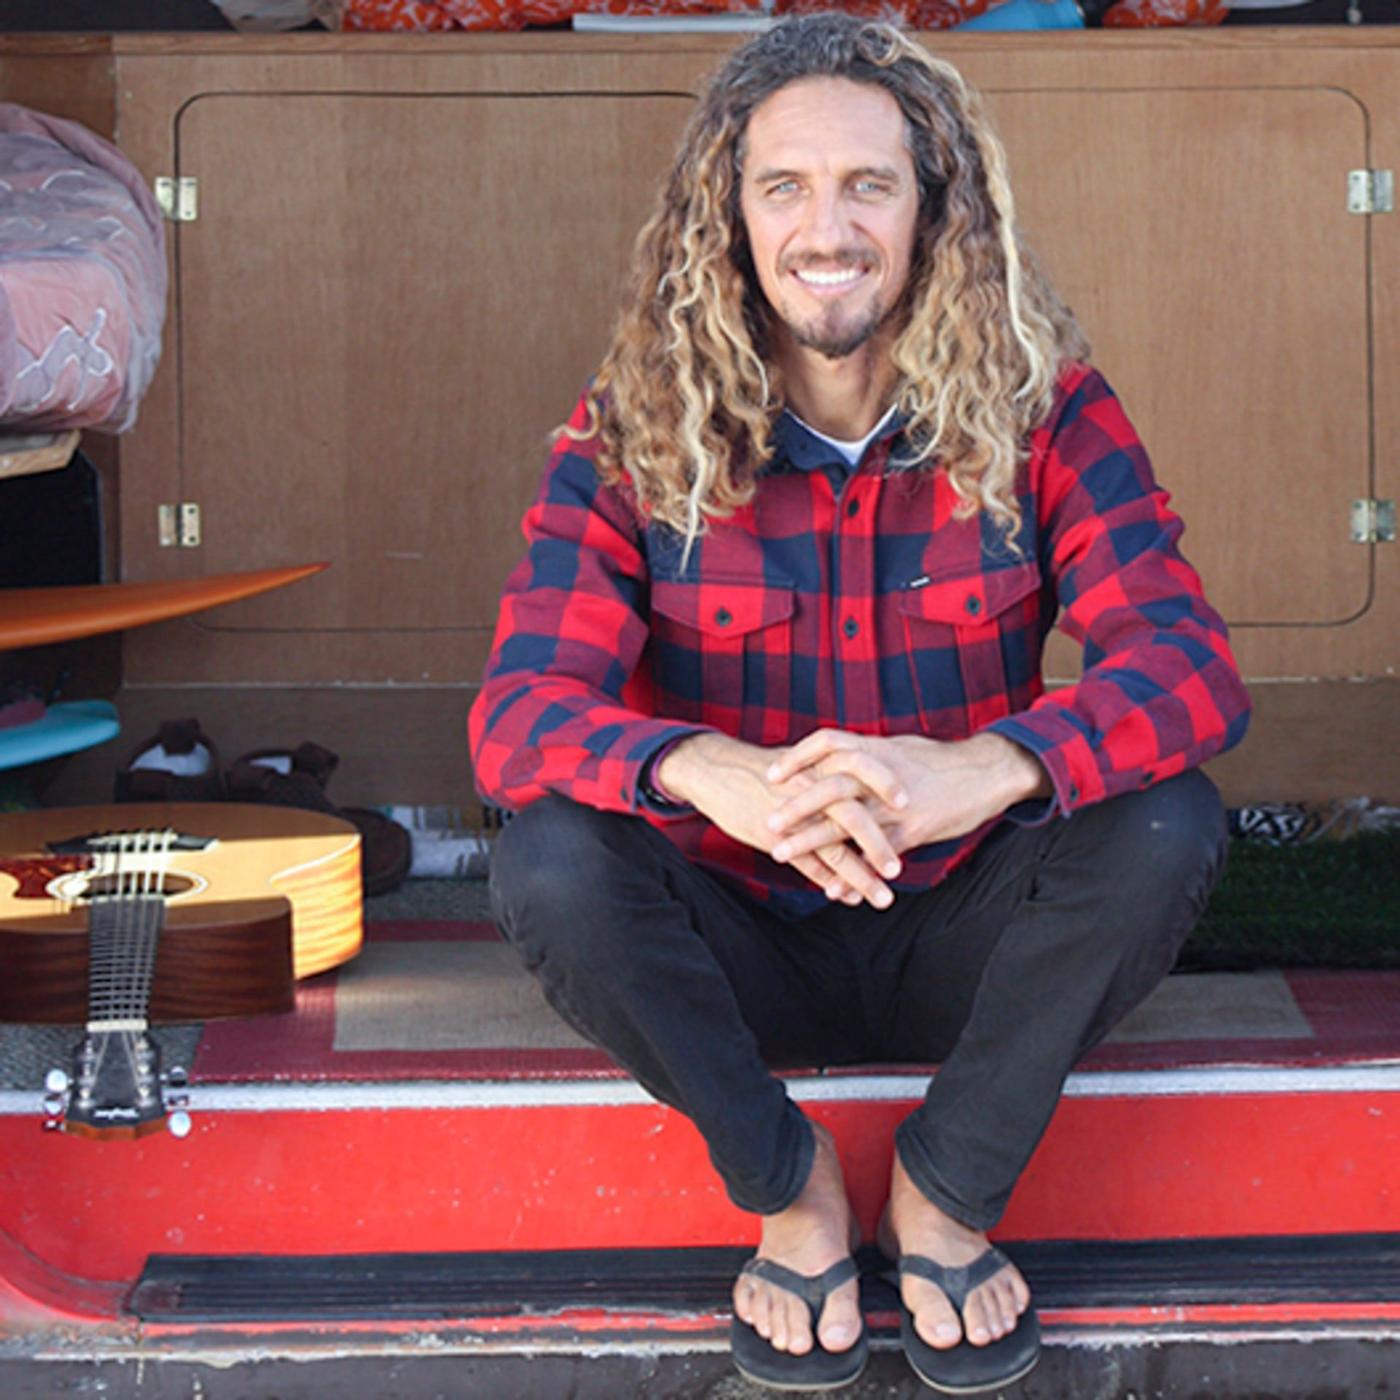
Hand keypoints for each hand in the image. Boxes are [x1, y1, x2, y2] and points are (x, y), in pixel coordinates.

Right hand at [657, 732, 898, 906]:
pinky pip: (808, 865)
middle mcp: (810, 790)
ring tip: (883, 898)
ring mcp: (792, 817)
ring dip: (859, 877)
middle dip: (879, 845)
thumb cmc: (767, 767)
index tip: (912, 809)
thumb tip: (874, 785)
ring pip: (832, 850)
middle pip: (852, 816)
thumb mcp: (805, 761)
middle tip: (898, 868)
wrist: (717, 770)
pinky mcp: (774, 838)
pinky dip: (830, 882)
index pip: (863, 772)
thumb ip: (837, 772)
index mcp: (821, 765)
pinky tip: (848, 896)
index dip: (888, 788)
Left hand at [764, 730, 1049, 863]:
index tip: (772, 774)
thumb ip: (867, 755)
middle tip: (768, 821)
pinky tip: (831, 889)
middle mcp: (881, 776)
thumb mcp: (899, 747)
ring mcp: (896, 805)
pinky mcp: (913, 831)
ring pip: (845, 823)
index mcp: (876, 749)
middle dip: (796, 805)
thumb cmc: (941, 761)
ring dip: (810, 841)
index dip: (797, 757)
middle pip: (829, 786)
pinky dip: (852, 873)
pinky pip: (875, 855)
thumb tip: (840, 757)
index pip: (826, 743)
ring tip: (780, 854)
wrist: (987, 772)